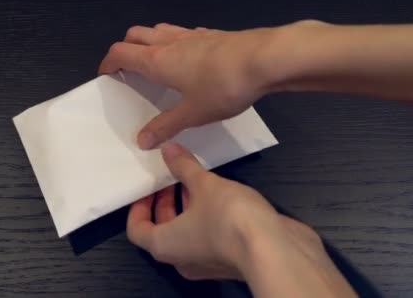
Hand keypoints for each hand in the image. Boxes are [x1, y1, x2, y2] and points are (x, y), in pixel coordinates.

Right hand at [98, 23, 279, 148]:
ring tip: (155, 63)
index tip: (106, 76)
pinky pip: (183, 33)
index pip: (120, 53)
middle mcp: (169, 42)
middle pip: (135, 35)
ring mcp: (191, 34)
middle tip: (128, 69)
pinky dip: (175, 42)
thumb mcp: (192, 114)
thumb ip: (166, 126)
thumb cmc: (222, 87)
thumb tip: (142, 140)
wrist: (264, 60)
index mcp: (157, 60)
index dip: (108, 63)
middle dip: (125, 49)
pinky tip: (189, 59)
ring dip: (149, 42)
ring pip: (158, 30)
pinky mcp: (211, 34)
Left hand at [128, 142, 355, 296]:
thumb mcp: (204, 184)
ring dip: (187, 207)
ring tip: (194, 178)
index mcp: (164, 245)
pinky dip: (206, 216)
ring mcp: (206, 263)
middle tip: (169, 176)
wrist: (276, 250)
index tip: (146, 187)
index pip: (136, 230)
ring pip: (187, 232)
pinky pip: (208, 236)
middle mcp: (181, 259)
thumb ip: (184, 167)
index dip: (137, 206)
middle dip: (164, 202)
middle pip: (162, 230)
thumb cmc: (229, 219)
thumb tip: (168, 150)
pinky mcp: (229, 259)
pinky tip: (219, 193)